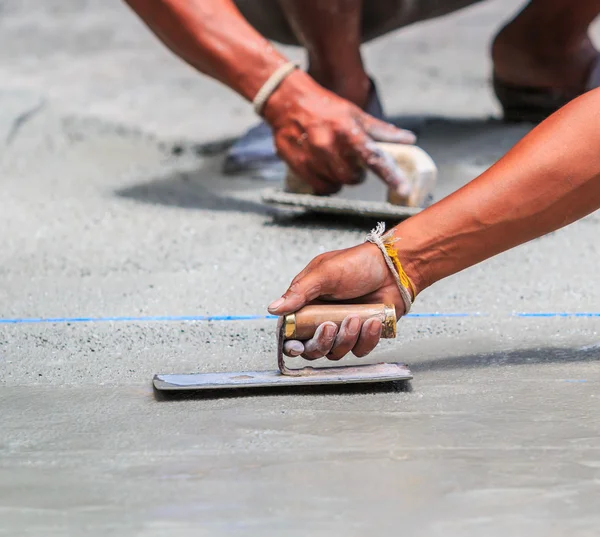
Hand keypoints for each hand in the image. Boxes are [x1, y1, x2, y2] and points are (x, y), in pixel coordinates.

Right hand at [263, 72, 415, 194]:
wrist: (288, 103)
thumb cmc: (326, 109)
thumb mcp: (355, 115)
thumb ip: (381, 132)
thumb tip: (409, 139)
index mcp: (348, 131)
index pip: (374, 158)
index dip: (391, 176)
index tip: (404, 189)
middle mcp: (330, 146)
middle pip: (354, 178)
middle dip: (356, 173)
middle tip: (350, 160)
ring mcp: (313, 158)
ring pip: (337, 183)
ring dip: (339, 177)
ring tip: (334, 160)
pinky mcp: (299, 166)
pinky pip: (321, 187)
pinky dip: (326, 183)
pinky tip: (323, 169)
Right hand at [267, 243, 405, 359]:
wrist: (393, 266)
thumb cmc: (357, 263)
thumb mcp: (324, 273)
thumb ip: (299, 292)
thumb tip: (274, 309)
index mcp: (307, 304)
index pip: (291, 332)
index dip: (291, 345)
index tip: (297, 346)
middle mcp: (322, 319)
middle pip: (312, 348)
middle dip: (321, 342)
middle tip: (330, 326)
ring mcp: (343, 328)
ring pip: (336, 352)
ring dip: (346, 338)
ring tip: (357, 317)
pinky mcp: (363, 335)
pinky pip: (360, 350)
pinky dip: (366, 339)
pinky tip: (372, 321)